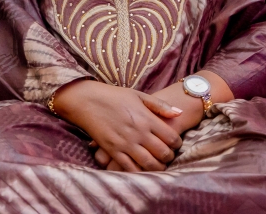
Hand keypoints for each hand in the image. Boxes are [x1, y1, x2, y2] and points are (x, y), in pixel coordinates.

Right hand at [51, 80, 182, 172]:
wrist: (86, 100)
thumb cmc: (113, 96)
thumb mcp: (138, 95)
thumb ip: (160, 105)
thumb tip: (179, 113)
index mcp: (146, 118)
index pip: (172, 138)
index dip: (177, 144)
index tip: (173, 143)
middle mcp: (138, 132)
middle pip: (163, 153)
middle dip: (169, 157)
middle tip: (166, 156)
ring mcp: (125, 143)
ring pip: (149, 163)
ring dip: (157, 167)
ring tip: (157, 164)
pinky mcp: (112, 150)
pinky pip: (130, 167)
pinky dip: (139, 171)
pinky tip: (141, 168)